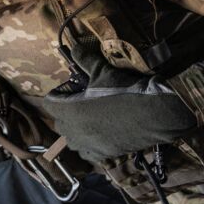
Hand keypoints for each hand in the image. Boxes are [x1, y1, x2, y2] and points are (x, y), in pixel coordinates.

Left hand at [41, 44, 196, 162]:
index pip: (50, 103)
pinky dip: (89, 145)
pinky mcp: (104, 154)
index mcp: (71, 110)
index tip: (68, 88)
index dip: (57, 94)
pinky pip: (87, 153)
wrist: (153, 113)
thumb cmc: (125, 90)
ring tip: (87, 120)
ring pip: (72, 141)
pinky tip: (99, 135)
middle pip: (59, 123)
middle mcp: (76, 131)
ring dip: (75, 130)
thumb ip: (86, 60)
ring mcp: (90, 145)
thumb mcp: (104, 71)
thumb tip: (74, 48)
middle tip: (78, 101)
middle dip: (64, 112)